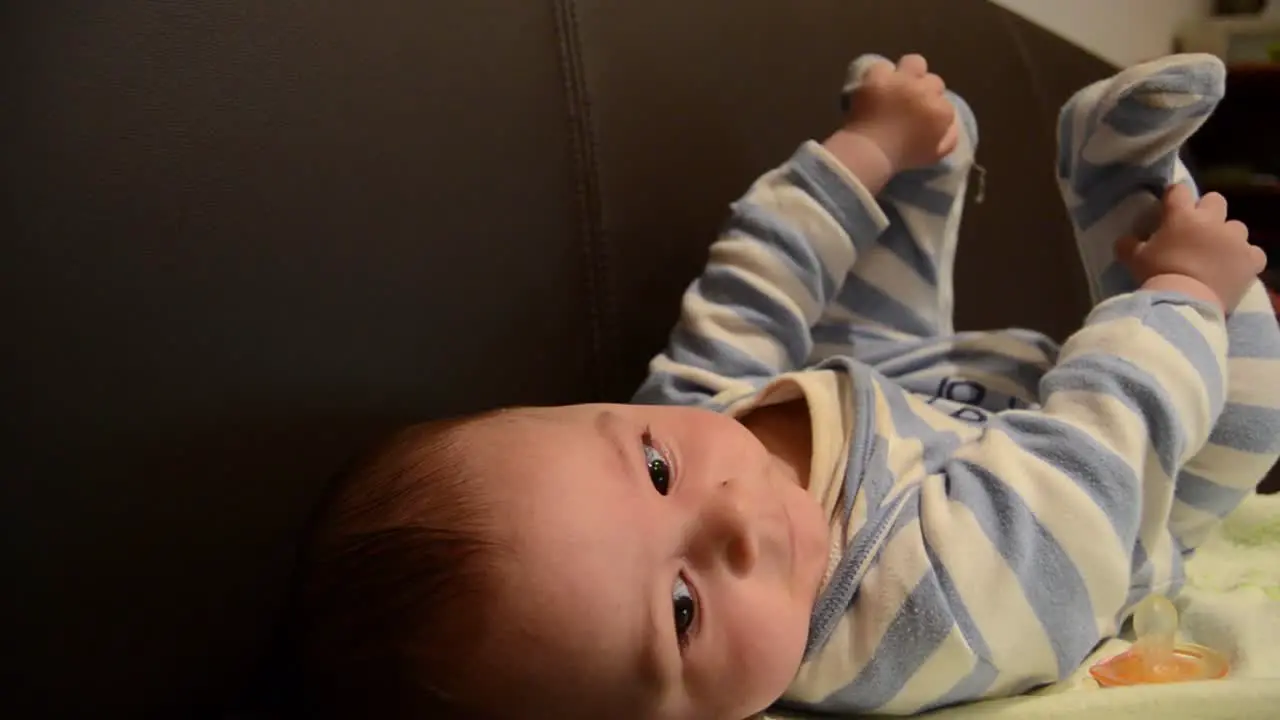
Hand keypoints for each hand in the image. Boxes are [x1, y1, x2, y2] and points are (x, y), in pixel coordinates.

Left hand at [843, 54, 958, 171]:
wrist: (868, 151)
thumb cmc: (903, 157)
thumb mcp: (936, 154)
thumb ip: (950, 136)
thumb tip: (952, 122)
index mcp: (941, 110)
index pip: (946, 104)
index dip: (934, 110)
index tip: (923, 120)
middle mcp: (925, 90)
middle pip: (933, 81)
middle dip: (925, 91)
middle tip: (911, 103)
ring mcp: (900, 80)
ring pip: (915, 62)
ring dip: (910, 72)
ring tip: (900, 84)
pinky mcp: (877, 77)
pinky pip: (883, 67)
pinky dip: (880, 76)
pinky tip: (877, 87)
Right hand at [1117, 184, 1266, 311]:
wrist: (1185, 301)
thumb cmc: (1157, 275)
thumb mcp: (1133, 260)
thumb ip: (1128, 245)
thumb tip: (1123, 240)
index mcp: (1182, 216)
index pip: (1179, 191)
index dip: (1174, 197)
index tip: (1169, 207)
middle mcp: (1212, 221)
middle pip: (1215, 200)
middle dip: (1207, 211)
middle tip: (1196, 230)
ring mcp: (1235, 239)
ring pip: (1236, 227)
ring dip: (1227, 236)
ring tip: (1216, 253)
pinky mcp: (1251, 259)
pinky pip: (1253, 253)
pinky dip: (1245, 259)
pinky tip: (1234, 268)